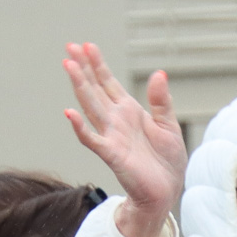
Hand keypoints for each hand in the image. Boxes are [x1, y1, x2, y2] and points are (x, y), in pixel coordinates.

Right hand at [62, 42, 187, 236]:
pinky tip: (69, 113)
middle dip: (83, 68)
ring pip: (91, 106)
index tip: (86, 45)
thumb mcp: (168, 126)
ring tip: (68, 65)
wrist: (167, 191)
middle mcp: (116, 120)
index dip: (97, 64)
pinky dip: (80, 127)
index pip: (108, 83)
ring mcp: (111, 136)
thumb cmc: (167, 161)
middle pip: (95, 89)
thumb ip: (161, 101)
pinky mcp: (112, 154)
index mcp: (129, 111)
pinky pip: (92, 139)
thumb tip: (159, 73)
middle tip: (69, 46)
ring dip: (79, 87)